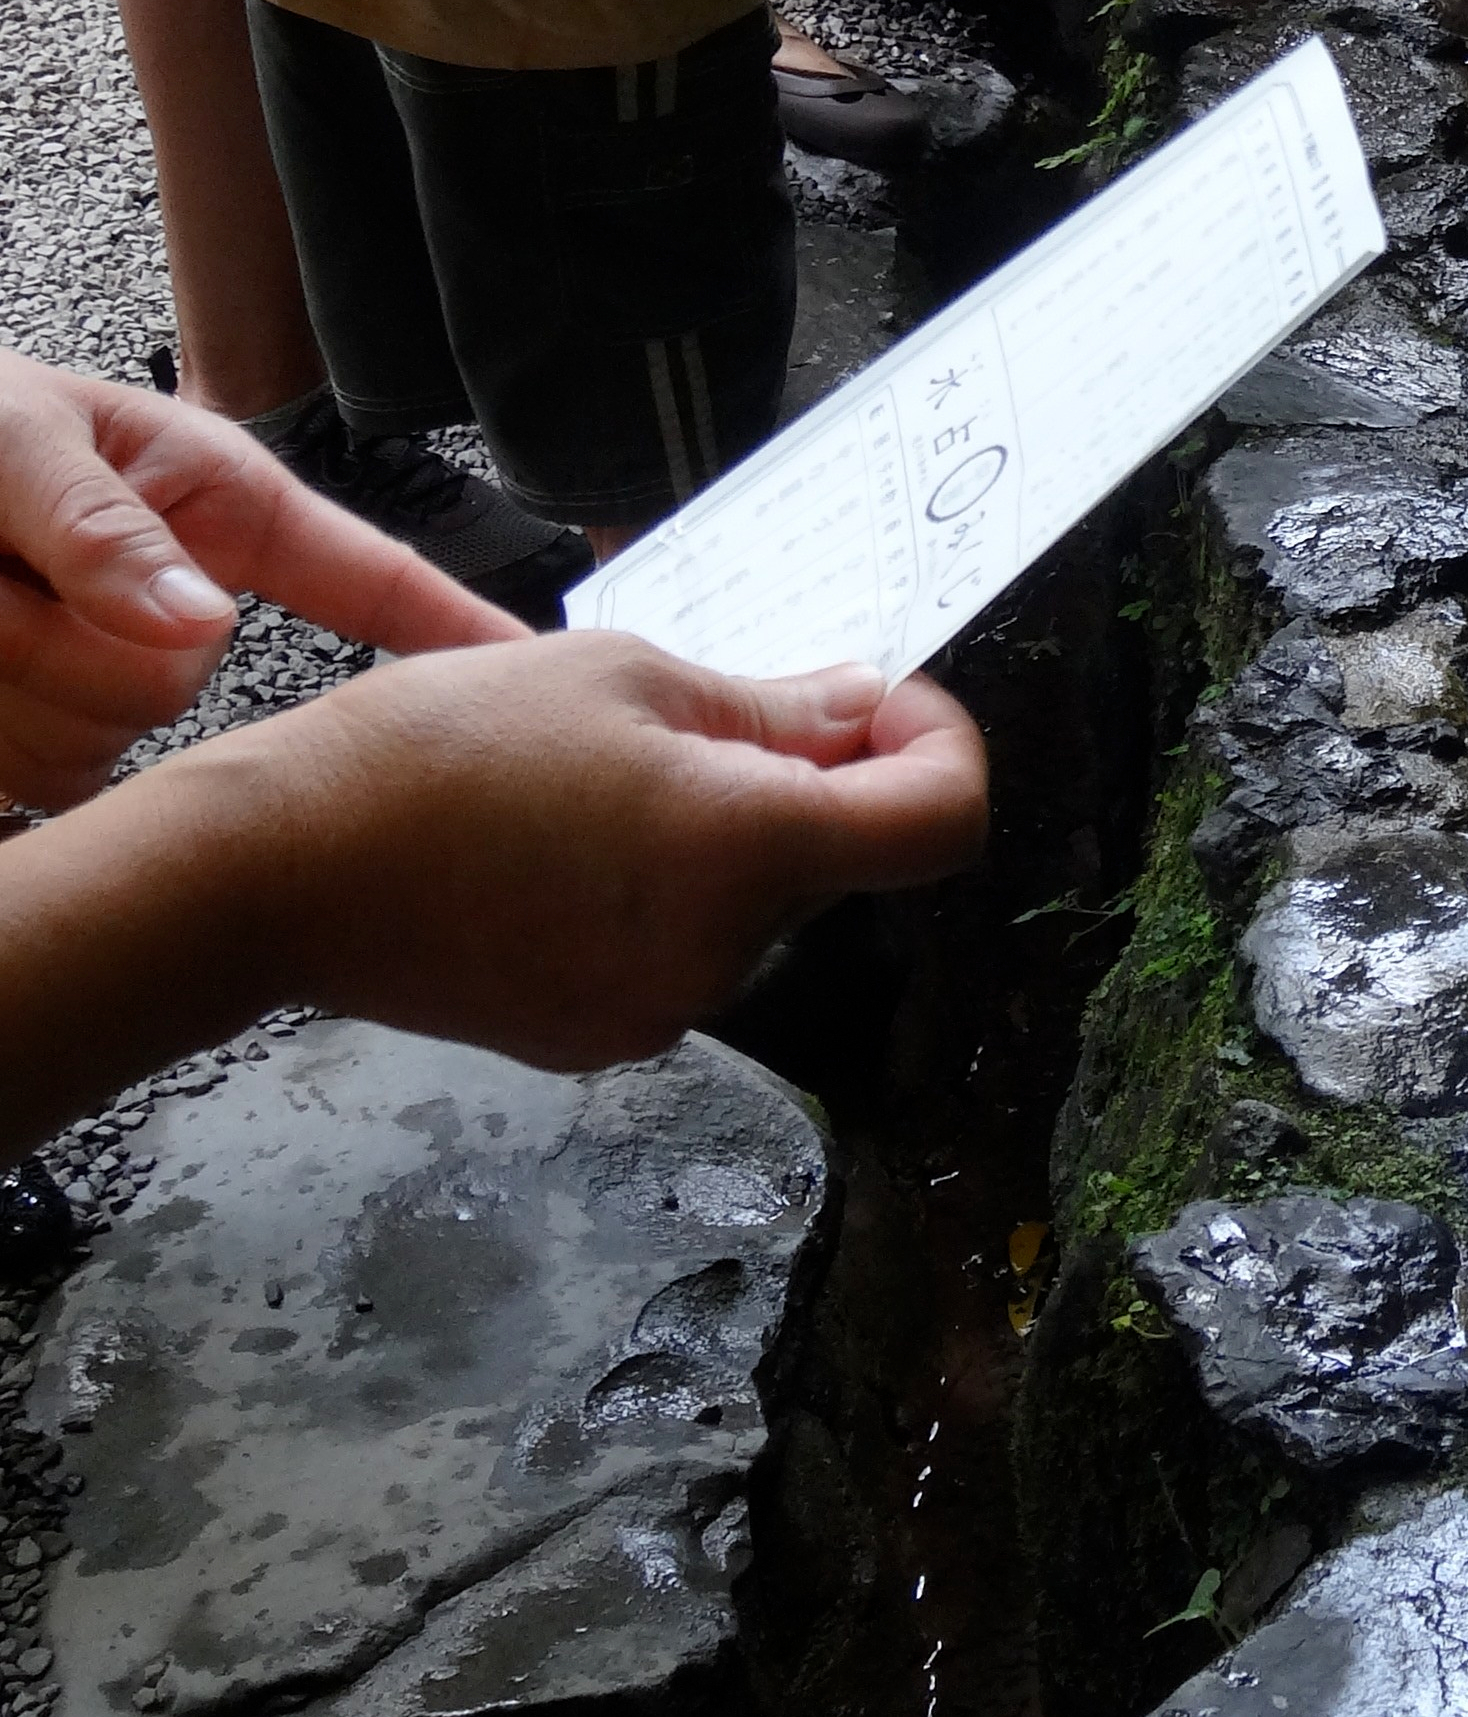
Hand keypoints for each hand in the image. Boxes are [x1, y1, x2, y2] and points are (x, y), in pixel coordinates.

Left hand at [0, 353, 519, 814]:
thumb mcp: (12, 441)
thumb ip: (102, 530)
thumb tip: (195, 623)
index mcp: (214, 507)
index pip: (365, 572)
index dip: (452, 628)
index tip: (531, 676)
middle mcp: (176, 601)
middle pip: (183, 683)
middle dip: (67, 639)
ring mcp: (107, 681)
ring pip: (100, 744)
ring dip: (2, 682)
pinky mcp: (44, 745)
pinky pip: (40, 782)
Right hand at [195, 633, 989, 1069]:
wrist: (277, 872)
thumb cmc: (443, 748)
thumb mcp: (621, 678)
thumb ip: (771, 708)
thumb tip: (870, 712)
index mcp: (749, 852)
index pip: (942, 824)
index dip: (939, 745)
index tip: (880, 702)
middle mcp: (724, 955)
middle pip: (836, 859)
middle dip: (807, 777)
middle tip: (705, 709)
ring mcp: (659, 1011)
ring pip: (752, 901)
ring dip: (724, 831)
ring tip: (601, 770)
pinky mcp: (597, 1038)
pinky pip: (678, 946)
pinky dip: (661, 887)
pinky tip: (564, 841)